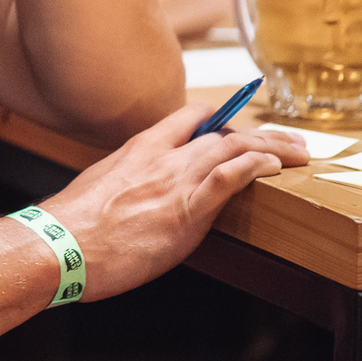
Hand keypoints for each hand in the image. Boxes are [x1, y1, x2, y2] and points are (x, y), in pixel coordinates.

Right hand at [41, 102, 306, 300]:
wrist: (62, 243)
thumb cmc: (74, 225)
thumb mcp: (100, 188)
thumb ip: (128, 183)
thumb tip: (138, 195)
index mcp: (140, 148)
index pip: (189, 117)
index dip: (222, 120)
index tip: (241, 127)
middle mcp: (162, 156)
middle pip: (222, 131)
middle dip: (261, 133)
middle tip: (288, 140)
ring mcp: (176, 180)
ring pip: (235, 147)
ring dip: (273, 146)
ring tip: (299, 152)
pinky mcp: (187, 209)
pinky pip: (230, 177)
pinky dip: (256, 166)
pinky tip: (276, 167)